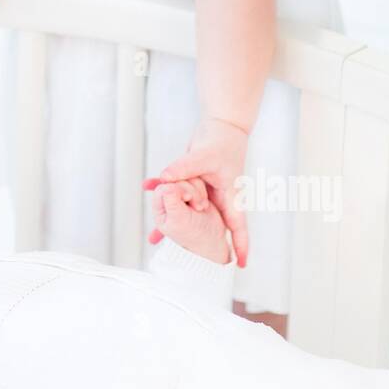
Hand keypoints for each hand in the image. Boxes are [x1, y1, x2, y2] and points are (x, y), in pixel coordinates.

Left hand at [143, 116, 249, 267]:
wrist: (222, 123)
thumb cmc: (222, 140)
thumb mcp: (204, 156)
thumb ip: (183, 168)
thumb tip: (163, 180)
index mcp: (229, 194)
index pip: (237, 225)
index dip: (240, 246)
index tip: (239, 265)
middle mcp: (219, 195)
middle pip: (209, 223)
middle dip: (197, 240)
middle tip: (185, 259)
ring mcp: (206, 188)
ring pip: (188, 207)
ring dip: (172, 215)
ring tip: (154, 236)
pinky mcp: (196, 178)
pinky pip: (178, 187)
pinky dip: (163, 188)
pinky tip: (148, 186)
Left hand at [144, 175, 208, 247]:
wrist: (213, 238)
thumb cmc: (195, 234)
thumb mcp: (180, 221)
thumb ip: (172, 203)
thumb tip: (166, 185)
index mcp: (160, 208)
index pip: (163, 187)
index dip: (176, 189)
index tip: (187, 199)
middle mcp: (168, 200)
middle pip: (176, 180)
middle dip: (190, 191)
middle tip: (197, 207)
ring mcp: (180, 194)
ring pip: (186, 178)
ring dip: (197, 192)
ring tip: (200, 207)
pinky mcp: (192, 190)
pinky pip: (195, 180)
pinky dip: (202, 190)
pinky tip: (204, 203)